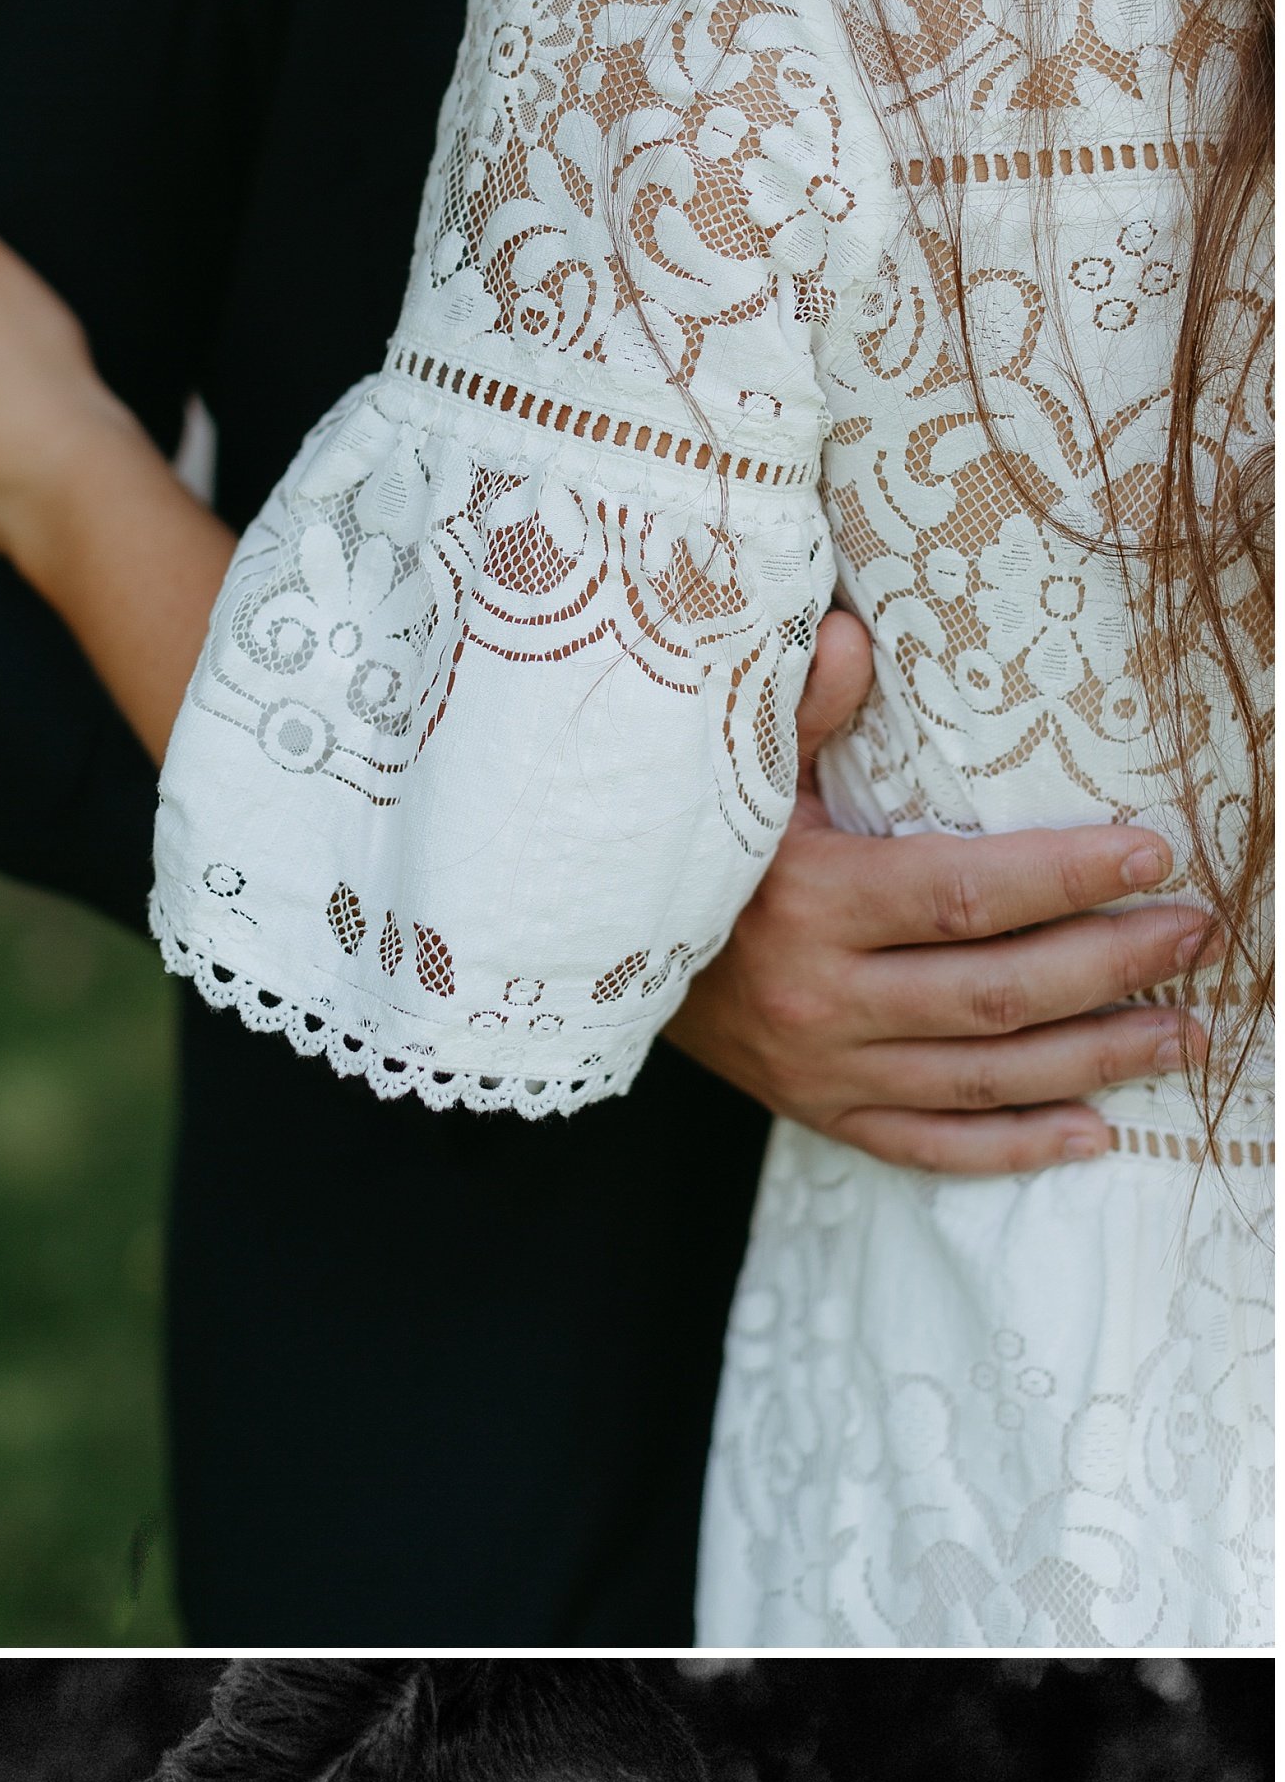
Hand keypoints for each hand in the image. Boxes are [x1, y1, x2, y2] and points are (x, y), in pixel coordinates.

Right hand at [667, 608, 1211, 1170]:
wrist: (585, 954)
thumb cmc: (682, 850)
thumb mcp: (727, 769)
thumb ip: (797, 707)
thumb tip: (851, 633)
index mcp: (806, 901)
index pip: (964, 896)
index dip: (1066, 877)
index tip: (1152, 852)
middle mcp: (820, 1000)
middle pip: (995, 994)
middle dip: (1111, 965)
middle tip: (1194, 934)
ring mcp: (824, 1071)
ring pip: (983, 1079)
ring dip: (1095, 1057)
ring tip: (1182, 1030)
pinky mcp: (822, 1115)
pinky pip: (932, 1148)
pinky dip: (1016, 1146)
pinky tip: (1094, 1129)